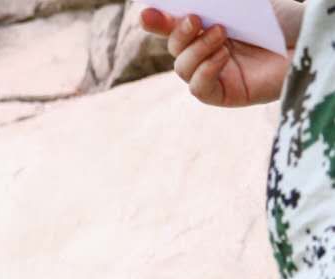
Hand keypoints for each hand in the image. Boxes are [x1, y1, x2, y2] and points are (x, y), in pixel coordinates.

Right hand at [141, 10, 288, 107]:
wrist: (308, 44)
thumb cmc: (284, 21)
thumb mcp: (247, 4)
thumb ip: (218, 3)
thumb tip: (190, 3)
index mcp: (207, 29)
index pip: (173, 27)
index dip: (157, 21)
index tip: (146, 14)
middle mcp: (206, 53)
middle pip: (174, 48)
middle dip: (178, 33)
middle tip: (195, 18)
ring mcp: (213, 74)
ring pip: (182, 67)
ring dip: (197, 49)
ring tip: (221, 34)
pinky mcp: (223, 95)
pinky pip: (199, 88)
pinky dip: (205, 71)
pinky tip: (222, 57)